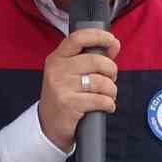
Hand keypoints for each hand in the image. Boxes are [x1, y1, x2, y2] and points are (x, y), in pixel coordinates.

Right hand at [38, 29, 120, 150]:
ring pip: (101, 82)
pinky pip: (100, 100)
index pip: (78, 38)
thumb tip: (113, 46)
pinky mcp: (69, 104)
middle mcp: (57, 69)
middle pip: (96, 61)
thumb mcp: (67, 73)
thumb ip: (87, 58)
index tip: (113, 42)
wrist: (48, 125)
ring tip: (108, 95)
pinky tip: (106, 106)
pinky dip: (109, 104)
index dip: (99, 36)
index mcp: (57, 58)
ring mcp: (62, 87)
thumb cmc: (64, 96)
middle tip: (110, 79)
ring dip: (111, 90)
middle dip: (111, 70)